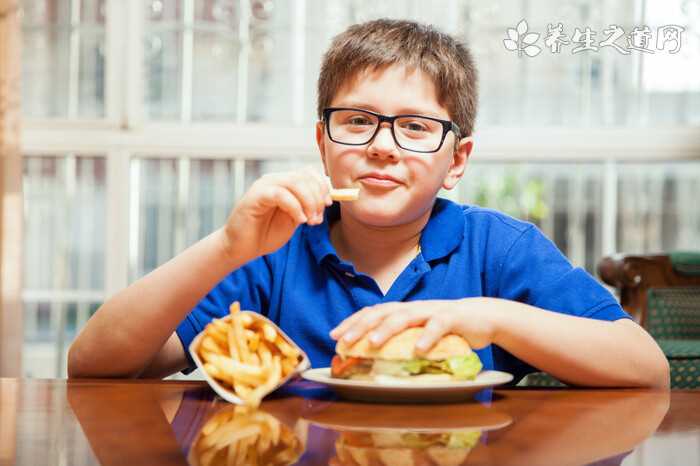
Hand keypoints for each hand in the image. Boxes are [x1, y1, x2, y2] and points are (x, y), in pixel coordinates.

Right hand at [221, 167, 331, 261]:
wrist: (241, 248)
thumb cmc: (266, 233)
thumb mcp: (294, 219)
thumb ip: (307, 207)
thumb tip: (326, 200)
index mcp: (284, 183)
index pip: (308, 173)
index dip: (322, 186)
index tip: (329, 204)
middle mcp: (274, 180)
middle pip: (304, 176)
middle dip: (317, 197)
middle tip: (317, 219)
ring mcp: (264, 186)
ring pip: (295, 183)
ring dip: (308, 202)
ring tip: (310, 221)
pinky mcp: (255, 196)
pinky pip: (281, 195)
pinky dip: (295, 207)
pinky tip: (299, 220)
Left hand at [329, 298, 502, 353]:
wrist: (482, 317)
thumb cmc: (445, 328)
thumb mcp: (419, 333)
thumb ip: (401, 341)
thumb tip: (374, 360)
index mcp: (403, 311)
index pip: (372, 313)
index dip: (352, 322)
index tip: (334, 336)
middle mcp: (413, 308)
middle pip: (382, 312)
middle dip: (360, 326)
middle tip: (343, 341)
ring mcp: (432, 311)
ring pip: (404, 316)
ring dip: (386, 329)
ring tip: (372, 343)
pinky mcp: (452, 318)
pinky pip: (438, 326)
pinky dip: (427, 336)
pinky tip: (418, 349)